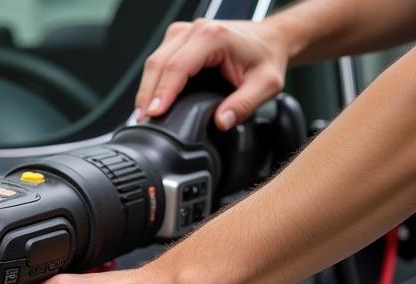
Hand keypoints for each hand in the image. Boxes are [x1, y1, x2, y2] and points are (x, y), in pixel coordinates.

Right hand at [136, 18, 288, 129]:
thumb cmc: (267, 57)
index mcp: (213, 37)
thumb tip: (221, 121)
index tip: (154, 114)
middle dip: (147, 95)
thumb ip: (244, 104)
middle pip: (159, 63)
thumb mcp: (266, 85)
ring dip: (146, 89)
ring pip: (154, 61)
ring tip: (143, 114)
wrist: (272, 40)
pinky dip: (152, 81)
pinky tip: (151, 99)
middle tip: (143, 121)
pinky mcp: (180, 39)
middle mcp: (196, 30)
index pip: (177, 66)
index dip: (163, 93)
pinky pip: (158, 60)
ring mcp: (185, 32)